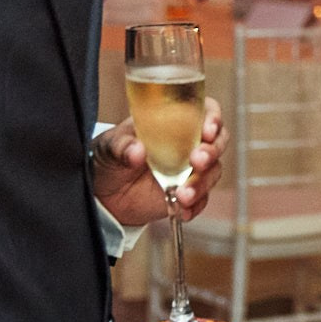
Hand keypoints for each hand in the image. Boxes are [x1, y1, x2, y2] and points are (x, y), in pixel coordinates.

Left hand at [92, 98, 227, 225]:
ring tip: (182, 195)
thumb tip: (138, 152)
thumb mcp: (108, 146)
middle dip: (212, 151)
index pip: (205, 111)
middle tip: (196, 161)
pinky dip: (195, 206)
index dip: (212, 118)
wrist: (103, 194)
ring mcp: (189, 170)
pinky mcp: (187, 193)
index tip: (206, 131)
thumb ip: (122, 145)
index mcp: (174, 122)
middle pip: (218, 141)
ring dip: (202, 183)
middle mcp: (188, 144)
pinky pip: (202, 199)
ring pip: (213, 171)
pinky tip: (182, 210)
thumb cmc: (109, 158)